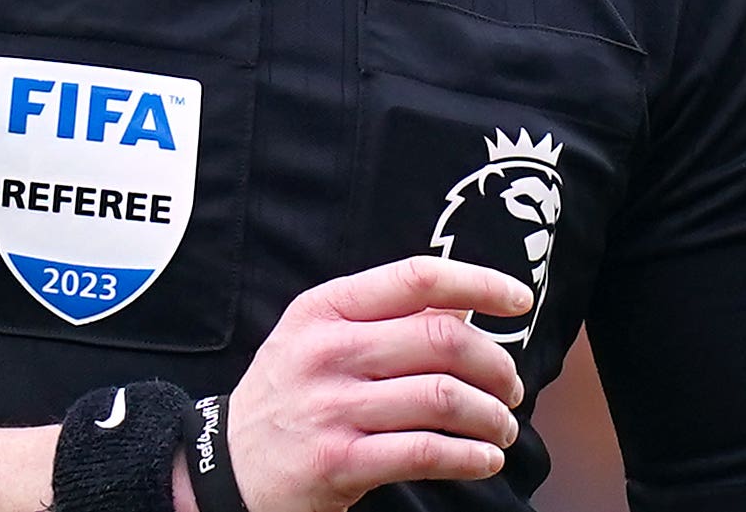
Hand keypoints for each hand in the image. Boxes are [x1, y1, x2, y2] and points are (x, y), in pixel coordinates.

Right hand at [211, 255, 531, 511]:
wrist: (227, 467)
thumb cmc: (287, 395)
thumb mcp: (316, 337)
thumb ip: (382, 316)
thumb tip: (462, 302)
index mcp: (325, 308)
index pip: (416, 278)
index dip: (479, 282)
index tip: (518, 300)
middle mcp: (328, 351)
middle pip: (442, 339)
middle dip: (495, 364)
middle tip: (511, 386)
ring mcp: (333, 407)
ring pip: (443, 397)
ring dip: (491, 416)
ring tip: (501, 427)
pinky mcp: (340, 462)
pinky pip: (426, 452)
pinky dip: (470, 457)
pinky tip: (483, 459)